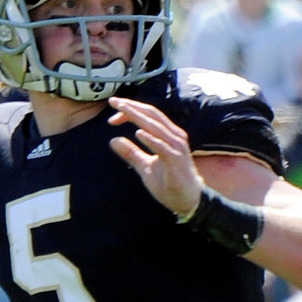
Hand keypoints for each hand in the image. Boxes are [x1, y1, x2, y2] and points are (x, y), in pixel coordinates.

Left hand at [108, 96, 204, 218]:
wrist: (189, 200)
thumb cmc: (170, 182)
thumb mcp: (145, 167)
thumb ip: (131, 153)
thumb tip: (113, 141)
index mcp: (168, 135)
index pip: (149, 115)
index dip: (131, 110)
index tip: (114, 111)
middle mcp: (174, 136)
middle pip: (151, 115)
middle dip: (132, 107)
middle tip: (114, 101)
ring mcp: (176, 148)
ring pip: (156, 127)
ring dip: (138, 117)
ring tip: (122, 110)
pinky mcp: (176, 161)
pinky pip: (162, 147)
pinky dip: (150, 139)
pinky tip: (138, 133)